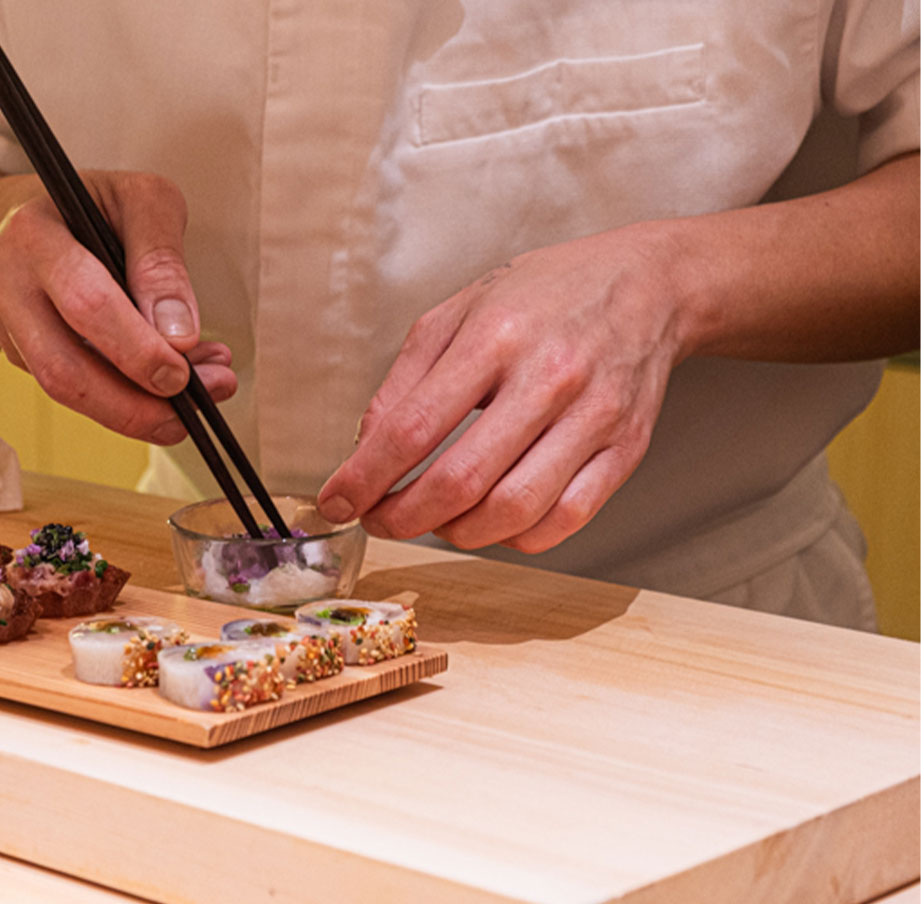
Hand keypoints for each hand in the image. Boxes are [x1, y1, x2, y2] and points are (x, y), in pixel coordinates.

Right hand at [0, 170, 234, 444]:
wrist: (35, 211)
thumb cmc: (96, 203)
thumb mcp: (143, 200)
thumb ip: (162, 260)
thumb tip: (177, 337)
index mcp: (31, 233)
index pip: (85, 303)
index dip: (136, 349)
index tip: (183, 375)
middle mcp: (3, 281)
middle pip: (62, 368)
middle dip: (132, 404)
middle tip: (192, 410)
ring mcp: (1, 323)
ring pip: (62, 390)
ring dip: (133, 408)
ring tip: (193, 398)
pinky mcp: (14, 352)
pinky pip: (69, 388)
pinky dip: (121, 395)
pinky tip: (161, 382)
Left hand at [318, 224, 691, 552]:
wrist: (650, 284)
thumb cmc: (544, 296)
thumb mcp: (458, 312)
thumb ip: (404, 381)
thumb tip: (366, 449)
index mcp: (496, 337)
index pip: (414, 428)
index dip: (365, 477)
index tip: (336, 501)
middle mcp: (549, 378)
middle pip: (461, 481)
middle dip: (403, 516)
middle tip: (378, 519)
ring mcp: (594, 418)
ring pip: (512, 512)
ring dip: (456, 533)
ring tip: (433, 519)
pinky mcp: (626, 450)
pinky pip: (564, 521)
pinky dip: (515, 537)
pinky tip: (491, 519)